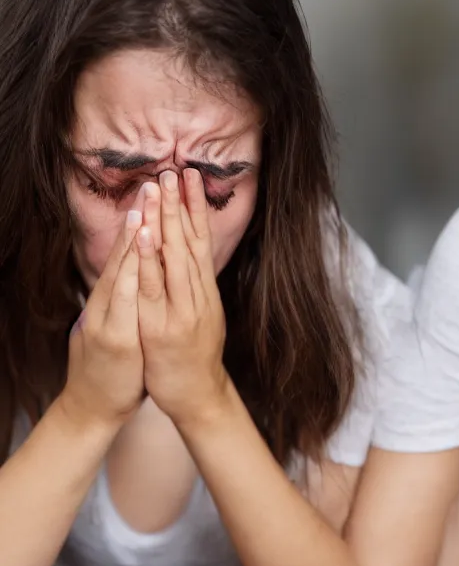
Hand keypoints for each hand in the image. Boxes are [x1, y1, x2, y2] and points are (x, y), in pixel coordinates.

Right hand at [59, 190, 146, 427]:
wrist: (94, 407)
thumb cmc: (114, 368)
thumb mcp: (118, 327)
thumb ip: (121, 301)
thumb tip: (129, 277)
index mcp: (112, 301)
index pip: (127, 257)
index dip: (140, 225)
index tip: (153, 195)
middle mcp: (107, 305)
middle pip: (124, 257)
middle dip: (139, 220)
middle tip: (151, 185)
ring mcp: (108, 321)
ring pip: (122, 274)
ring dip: (133, 241)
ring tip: (143, 209)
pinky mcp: (113, 340)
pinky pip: (124, 304)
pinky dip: (130, 279)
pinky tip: (138, 258)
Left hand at [136, 169, 229, 425]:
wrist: (199, 396)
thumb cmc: (194, 359)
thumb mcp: (202, 318)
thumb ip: (195, 289)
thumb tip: (190, 260)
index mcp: (205, 292)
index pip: (200, 242)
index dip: (195, 209)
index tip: (190, 178)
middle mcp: (198, 296)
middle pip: (191, 242)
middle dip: (182, 205)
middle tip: (177, 169)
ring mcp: (184, 310)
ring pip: (176, 259)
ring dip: (167, 221)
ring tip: (161, 188)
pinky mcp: (166, 326)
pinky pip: (156, 289)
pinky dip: (152, 260)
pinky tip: (146, 235)